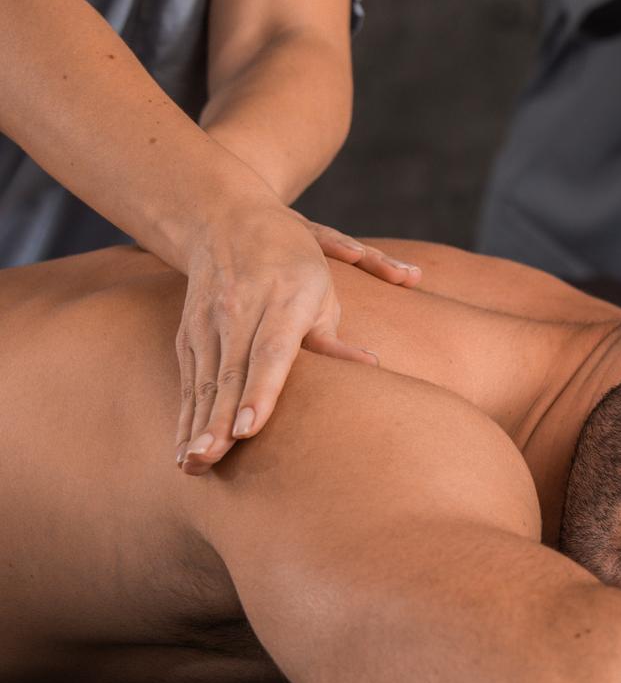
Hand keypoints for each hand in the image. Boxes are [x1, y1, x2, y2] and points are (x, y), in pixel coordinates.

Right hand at [174, 205, 421, 473]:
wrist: (225, 217)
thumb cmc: (293, 259)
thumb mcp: (323, 284)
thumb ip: (338, 332)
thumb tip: (371, 365)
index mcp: (283, 297)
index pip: (270, 352)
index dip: (260, 391)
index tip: (248, 429)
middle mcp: (240, 310)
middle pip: (229, 372)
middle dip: (218, 420)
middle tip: (210, 461)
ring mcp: (208, 321)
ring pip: (203, 380)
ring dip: (197, 425)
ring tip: (194, 465)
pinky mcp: (189, 331)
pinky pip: (189, 380)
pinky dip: (186, 416)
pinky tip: (186, 450)